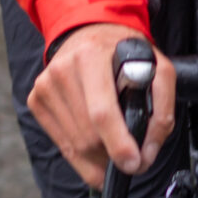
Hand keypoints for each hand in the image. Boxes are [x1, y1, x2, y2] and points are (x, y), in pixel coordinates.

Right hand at [27, 23, 177, 188]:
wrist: (89, 34)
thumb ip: (162, 112)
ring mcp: (45, 86)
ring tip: (115, 144)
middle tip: (132, 156)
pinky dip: (83, 154)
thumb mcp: (158, 70)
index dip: (118, 143)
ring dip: (99, 158)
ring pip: (75, 146)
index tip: (132, 164)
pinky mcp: (36, 100)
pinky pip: (62, 145)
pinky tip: (96, 139)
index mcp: (91, 56)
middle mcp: (62, 70)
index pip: (101, 111)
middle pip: (88, 136)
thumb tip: (146, 154)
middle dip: (112, 155)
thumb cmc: (124, 55)